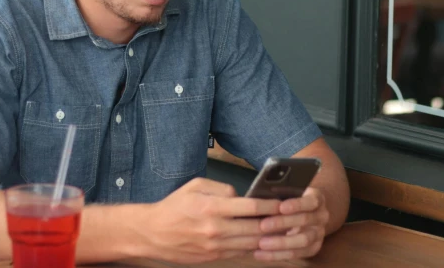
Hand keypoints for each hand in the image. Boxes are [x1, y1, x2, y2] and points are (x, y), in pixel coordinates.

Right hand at [137, 177, 281, 263]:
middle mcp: (216, 228)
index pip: (250, 206)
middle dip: (275, 223)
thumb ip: (221, 188)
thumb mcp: (195, 186)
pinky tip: (264, 241)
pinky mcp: (213, 257)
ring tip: (283, 230)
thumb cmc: (174, 206)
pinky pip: (240, 252)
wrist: (152, 233)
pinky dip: (254, 247)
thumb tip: (241, 195)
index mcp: (212, 207)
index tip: (283, 202)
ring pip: (251, 243)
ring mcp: (215, 246)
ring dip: (269, 238)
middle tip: (291, 217)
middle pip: (255, 228)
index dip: (270, 205)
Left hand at [253, 187, 328, 260]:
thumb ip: (280, 194)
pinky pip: (297, 254)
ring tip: (261, 243)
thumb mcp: (290, 192)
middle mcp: (321, 216)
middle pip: (305, 220)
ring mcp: (319, 233)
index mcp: (317, 198)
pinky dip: (278, 255)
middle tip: (262, 225)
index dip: (296, 205)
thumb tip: (260, 198)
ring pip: (304, 240)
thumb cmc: (292, 198)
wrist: (308, 212)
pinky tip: (261, 254)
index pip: (310, 201)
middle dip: (283, 223)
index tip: (280, 207)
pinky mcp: (313, 248)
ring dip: (281, 243)